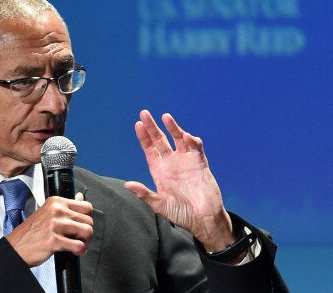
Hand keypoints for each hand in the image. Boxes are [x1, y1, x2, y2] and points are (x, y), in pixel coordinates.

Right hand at [6, 193, 92, 266]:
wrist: (16, 247)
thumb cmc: (31, 232)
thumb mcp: (48, 212)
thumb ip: (66, 206)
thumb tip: (80, 197)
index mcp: (56, 201)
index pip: (86, 206)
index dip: (87, 218)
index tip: (81, 226)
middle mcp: (56, 210)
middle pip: (89, 220)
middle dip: (87, 233)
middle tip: (80, 239)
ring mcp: (55, 224)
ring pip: (87, 231)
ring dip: (85, 242)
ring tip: (77, 246)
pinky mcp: (54, 240)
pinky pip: (79, 246)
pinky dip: (80, 251)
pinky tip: (74, 252)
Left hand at [124, 110, 234, 251]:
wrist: (204, 219)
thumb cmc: (181, 214)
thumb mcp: (160, 205)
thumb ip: (145, 194)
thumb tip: (128, 184)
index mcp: (159, 172)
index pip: (149, 150)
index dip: (144, 138)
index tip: (138, 125)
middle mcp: (171, 164)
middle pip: (160, 140)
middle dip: (153, 127)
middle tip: (144, 113)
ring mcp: (186, 162)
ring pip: (178, 139)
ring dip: (173, 128)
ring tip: (166, 117)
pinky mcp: (200, 163)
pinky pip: (195, 148)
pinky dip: (192, 141)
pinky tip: (187, 137)